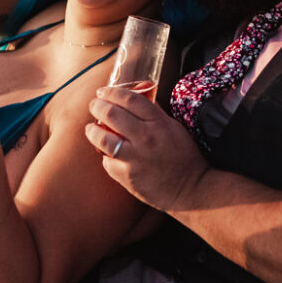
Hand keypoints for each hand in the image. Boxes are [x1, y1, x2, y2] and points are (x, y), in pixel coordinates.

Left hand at [85, 87, 209, 211]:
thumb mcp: (175, 128)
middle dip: (97, 106)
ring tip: (91, 128)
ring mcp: (135, 158)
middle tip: (94, 105)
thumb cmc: (185, 157)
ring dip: (92, 130)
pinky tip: (108, 153)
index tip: (103, 91)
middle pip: (112, 114)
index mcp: (159, 123)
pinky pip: (108, 162)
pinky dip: (107, 156)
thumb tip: (140, 98)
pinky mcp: (127, 177)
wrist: (190, 190)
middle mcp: (145, 138)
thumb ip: (156, 113)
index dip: (112, 92)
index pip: (130, 99)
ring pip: (102, 139)